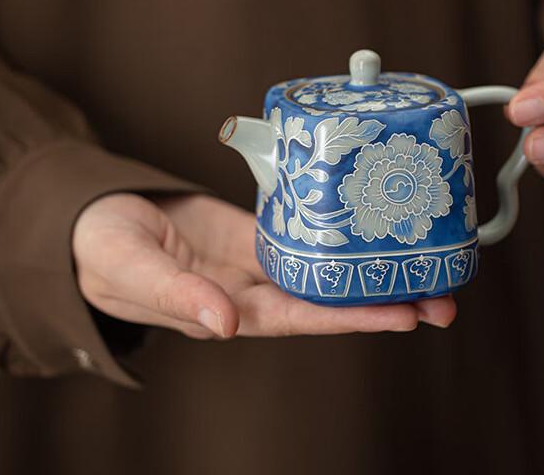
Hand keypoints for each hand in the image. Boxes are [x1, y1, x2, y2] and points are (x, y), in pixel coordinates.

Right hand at [73, 192, 455, 338]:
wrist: (99, 218)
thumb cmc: (103, 251)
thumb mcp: (131, 271)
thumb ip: (175, 297)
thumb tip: (224, 325)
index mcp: (228, 308)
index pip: (302, 317)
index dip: (352, 317)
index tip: (402, 314)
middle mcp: (254, 287)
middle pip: (328, 298)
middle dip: (384, 299)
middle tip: (444, 298)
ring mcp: (259, 256)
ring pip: (325, 265)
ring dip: (372, 265)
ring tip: (426, 262)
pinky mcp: (258, 226)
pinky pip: (305, 228)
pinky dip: (339, 229)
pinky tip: (373, 225)